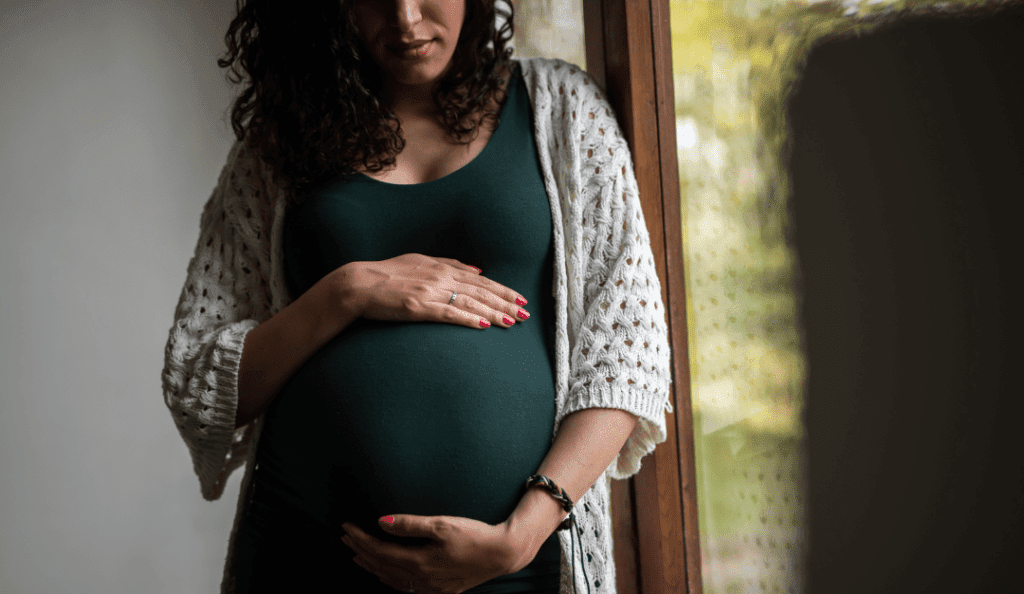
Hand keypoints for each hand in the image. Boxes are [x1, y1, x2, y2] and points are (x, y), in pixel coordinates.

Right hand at [334, 254, 529, 329]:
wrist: (358, 284)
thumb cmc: (387, 274)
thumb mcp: (420, 261)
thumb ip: (449, 264)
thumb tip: (477, 270)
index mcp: (442, 267)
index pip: (480, 280)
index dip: (502, 290)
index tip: (520, 298)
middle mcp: (440, 277)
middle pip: (481, 291)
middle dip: (505, 302)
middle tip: (525, 313)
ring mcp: (429, 292)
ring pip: (470, 303)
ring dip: (494, 312)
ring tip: (512, 322)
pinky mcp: (418, 307)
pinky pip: (448, 314)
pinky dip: (468, 318)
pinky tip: (483, 325)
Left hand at [340, 514, 523, 593]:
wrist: (502, 553)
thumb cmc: (474, 535)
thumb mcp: (441, 524)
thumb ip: (409, 524)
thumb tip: (381, 522)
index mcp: (419, 562)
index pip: (379, 551)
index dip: (360, 539)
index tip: (346, 526)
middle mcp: (421, 579)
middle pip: (381, 566)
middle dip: (360, 550)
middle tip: (344, 537)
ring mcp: (430, 588)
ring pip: (391, 579)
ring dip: (372, 566)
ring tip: (357, 554)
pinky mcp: (439, 589)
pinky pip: (405, 586)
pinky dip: (389, 578)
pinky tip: (385, 572)